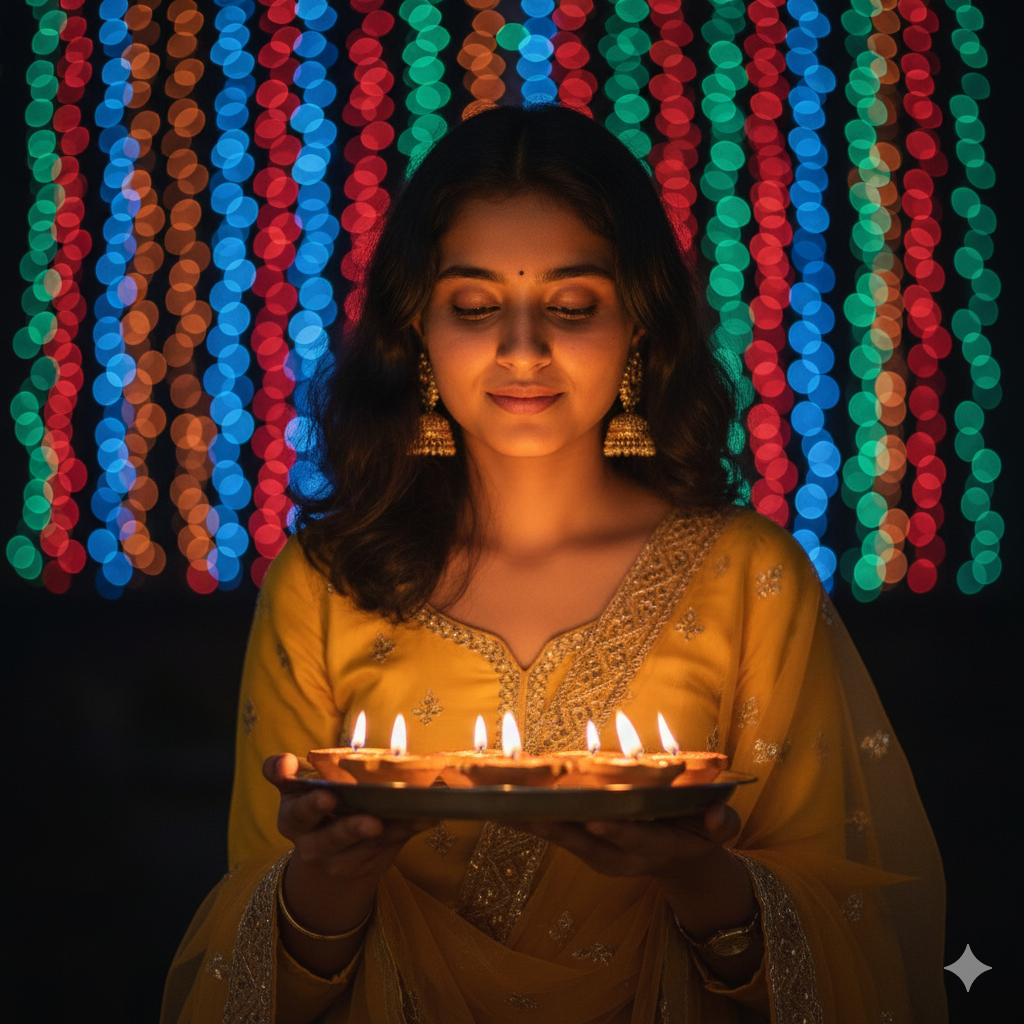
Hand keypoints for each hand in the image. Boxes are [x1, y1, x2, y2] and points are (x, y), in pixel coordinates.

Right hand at [263, 753, 433, 982]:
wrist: (324, 857)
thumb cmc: (311, 808)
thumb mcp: (295, 790)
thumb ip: (285, 772)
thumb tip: (284, 761)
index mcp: (294, 820)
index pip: (297, 813)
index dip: (310, 806)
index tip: (326, 796)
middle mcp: (314, 846)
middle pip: (332, 839)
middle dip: (352, 829)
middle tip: (373, 822)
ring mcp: (342, 861)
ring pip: (369, 846)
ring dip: (393, 830)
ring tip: (414, 813)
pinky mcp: (369, 866)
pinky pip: (391, 849)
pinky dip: (409, 831)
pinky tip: (426, 817)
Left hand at [523, 800, 761, 987]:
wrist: (680, 859)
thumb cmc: (699, 833)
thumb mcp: (720, 829)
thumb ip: (722, 823)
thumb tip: (717, 817)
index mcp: (655, 847)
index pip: (634, 840)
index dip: (616, 832)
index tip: (596, 819)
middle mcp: (620, 856)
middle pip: (586, 842)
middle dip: (559, 829)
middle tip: (532, 813)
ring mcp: (598, 854)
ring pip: (563, 839)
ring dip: (534, 825)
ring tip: (504, 808)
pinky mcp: (582, 847)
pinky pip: (553, 833)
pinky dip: (528, 822)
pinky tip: (502, 807)